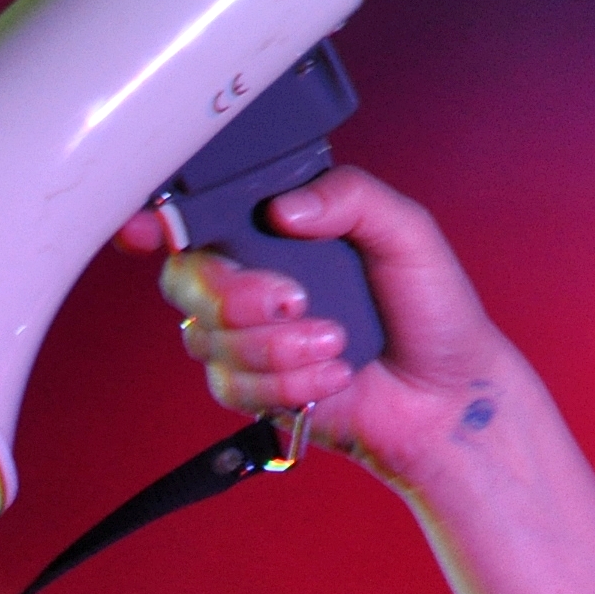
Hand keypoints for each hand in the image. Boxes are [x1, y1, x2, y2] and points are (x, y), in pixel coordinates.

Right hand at [115, 166, 536, 489]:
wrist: (447, 396)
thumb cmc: (431, 311)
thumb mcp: (407, 234)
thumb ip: (353, 197)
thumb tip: (285, 208)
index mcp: (276, 232)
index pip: (198, 217)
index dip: (157, 221)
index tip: (147, 230)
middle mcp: (252, 280)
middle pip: (188, 279)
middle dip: (236, 295)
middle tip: (295, 300)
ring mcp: (247, 337)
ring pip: (207, 337)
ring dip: (278, 347)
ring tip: (337, 342)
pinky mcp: (254, 389)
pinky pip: (232, 384)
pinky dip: (288, 383)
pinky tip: (333, 376)